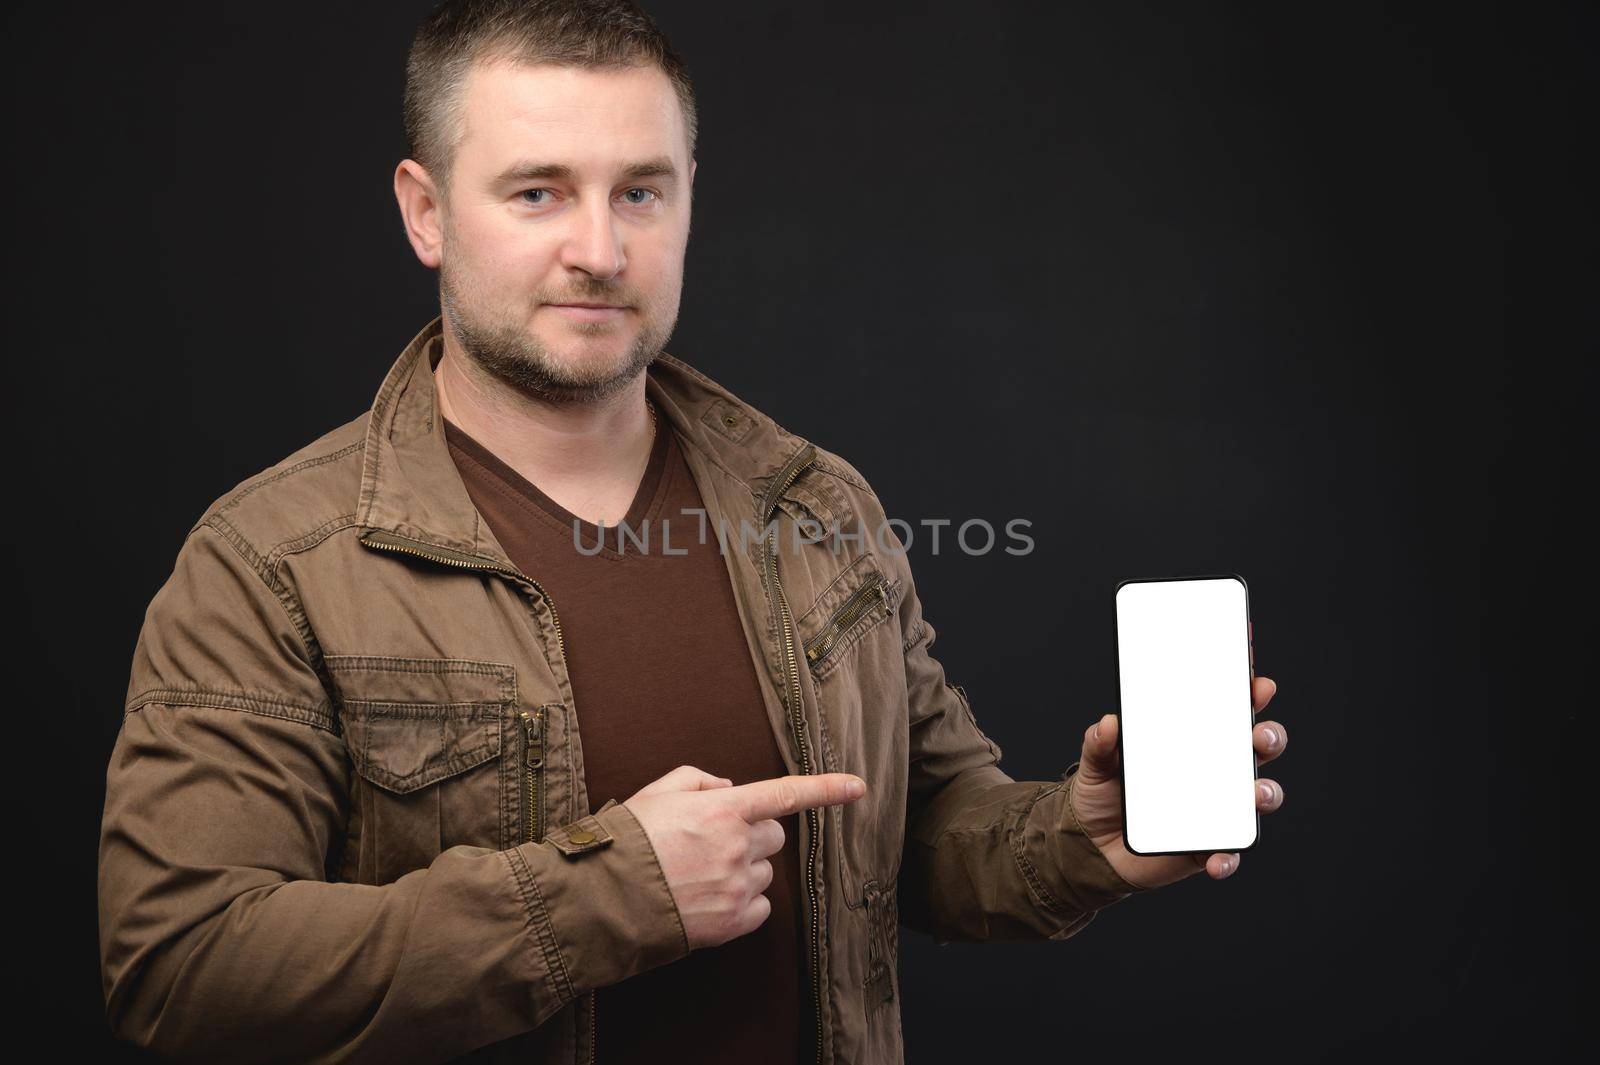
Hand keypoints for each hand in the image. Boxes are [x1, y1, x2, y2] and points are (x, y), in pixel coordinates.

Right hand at [623, 765, 866, 949]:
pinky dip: (744, 902)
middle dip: (753, 835)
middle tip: (715, 843)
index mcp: (722, 810)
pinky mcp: (732, 922)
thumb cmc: (627, 842)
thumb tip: (729, 788)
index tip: (859, 787)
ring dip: (745, 869)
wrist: (603, 899)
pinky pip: (761, 907)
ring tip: (701, 875)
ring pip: (766, 872)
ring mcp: (737, 887)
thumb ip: (700, 781)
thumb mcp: (657, 793)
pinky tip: (710, 899)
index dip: (826, 789)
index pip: (786, 794)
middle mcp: (737, 846)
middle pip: (774, 837)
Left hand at [1069, 676, 1283, 888]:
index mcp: (1192, 741)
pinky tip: (1217, 859)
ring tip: (1256, 792)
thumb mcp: (1096, 763)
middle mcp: (1214, 771)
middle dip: (1269, 735)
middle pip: (1257, 747)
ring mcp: (1217, 808)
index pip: (1228, 711)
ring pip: (1259, 796)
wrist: (1092, 847)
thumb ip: (1099, 743)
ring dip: (1267, 792)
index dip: (1248, 693)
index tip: (1258, 682)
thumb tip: (1108, 723)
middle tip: (1259, 734)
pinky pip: (1229, 851)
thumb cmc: (1102, 794)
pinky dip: (1229, 856)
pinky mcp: (1208, 845)